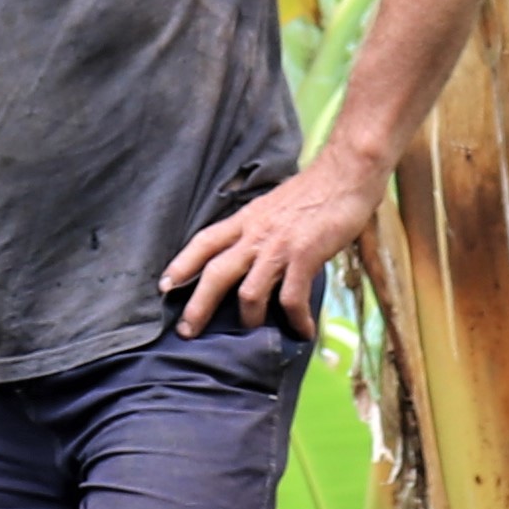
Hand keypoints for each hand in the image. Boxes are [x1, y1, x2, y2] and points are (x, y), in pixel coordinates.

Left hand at [159, 152, 376, 334]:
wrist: (345, 174)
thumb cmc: (313, 190)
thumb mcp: (272, 207)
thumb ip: (257, 229)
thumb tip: (250, 254)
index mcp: (245, 220)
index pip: (203, 242)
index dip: (181, 264)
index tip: (164, 286)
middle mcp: (255, 234)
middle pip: (215, 273)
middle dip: (198, 306)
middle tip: (187, 331)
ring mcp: (279, 247)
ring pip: (249, 293)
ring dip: (248, 319)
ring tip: (251, 334)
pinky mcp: (304, 257)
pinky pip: (292, 299)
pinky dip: (296, 320)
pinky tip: (301, 331)